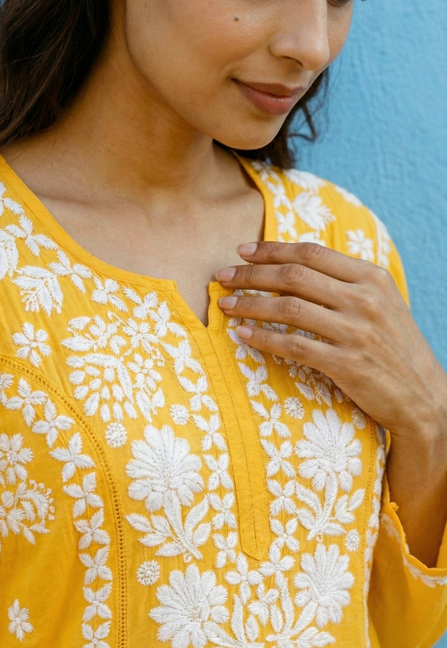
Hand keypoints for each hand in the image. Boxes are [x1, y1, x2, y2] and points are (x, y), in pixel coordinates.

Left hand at [217, 241, 446, 440]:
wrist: (423, 397)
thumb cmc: (393, 349)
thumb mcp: (380, 304)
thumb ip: (345, 283)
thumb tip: (295, 266)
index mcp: (371, 278)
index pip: (312, 253)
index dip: (272, 249)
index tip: (242, 251)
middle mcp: (364, 300)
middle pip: (294, 277)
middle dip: (251, 274)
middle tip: (223, 277)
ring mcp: (356, 332)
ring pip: (288, 309)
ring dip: (250, 304)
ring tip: (225, 305)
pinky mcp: (347, 364)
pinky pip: (294, 346)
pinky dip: (263, 338)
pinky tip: (243, 334)